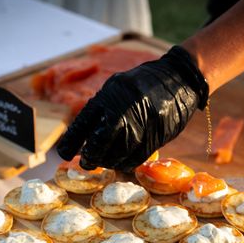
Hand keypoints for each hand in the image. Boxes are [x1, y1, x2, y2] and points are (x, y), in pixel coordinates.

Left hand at [56, 46, 208, 171]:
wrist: (178, 79)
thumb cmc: (143, 83)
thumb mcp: (117, 87)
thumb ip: (102, 108)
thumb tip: (86, 135)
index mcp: (109, 95)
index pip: (84, 123)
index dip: (72, 142)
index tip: (65, 154)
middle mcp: (124, 110)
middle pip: (100, 144)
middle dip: (92, 156)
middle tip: (87, 162)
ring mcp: (141, 125)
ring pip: (119, 154)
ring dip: (109, 162)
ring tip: (105, 161)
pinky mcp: (157, 136)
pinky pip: (137, 157)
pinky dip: (126, 163)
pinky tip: (122, 161)